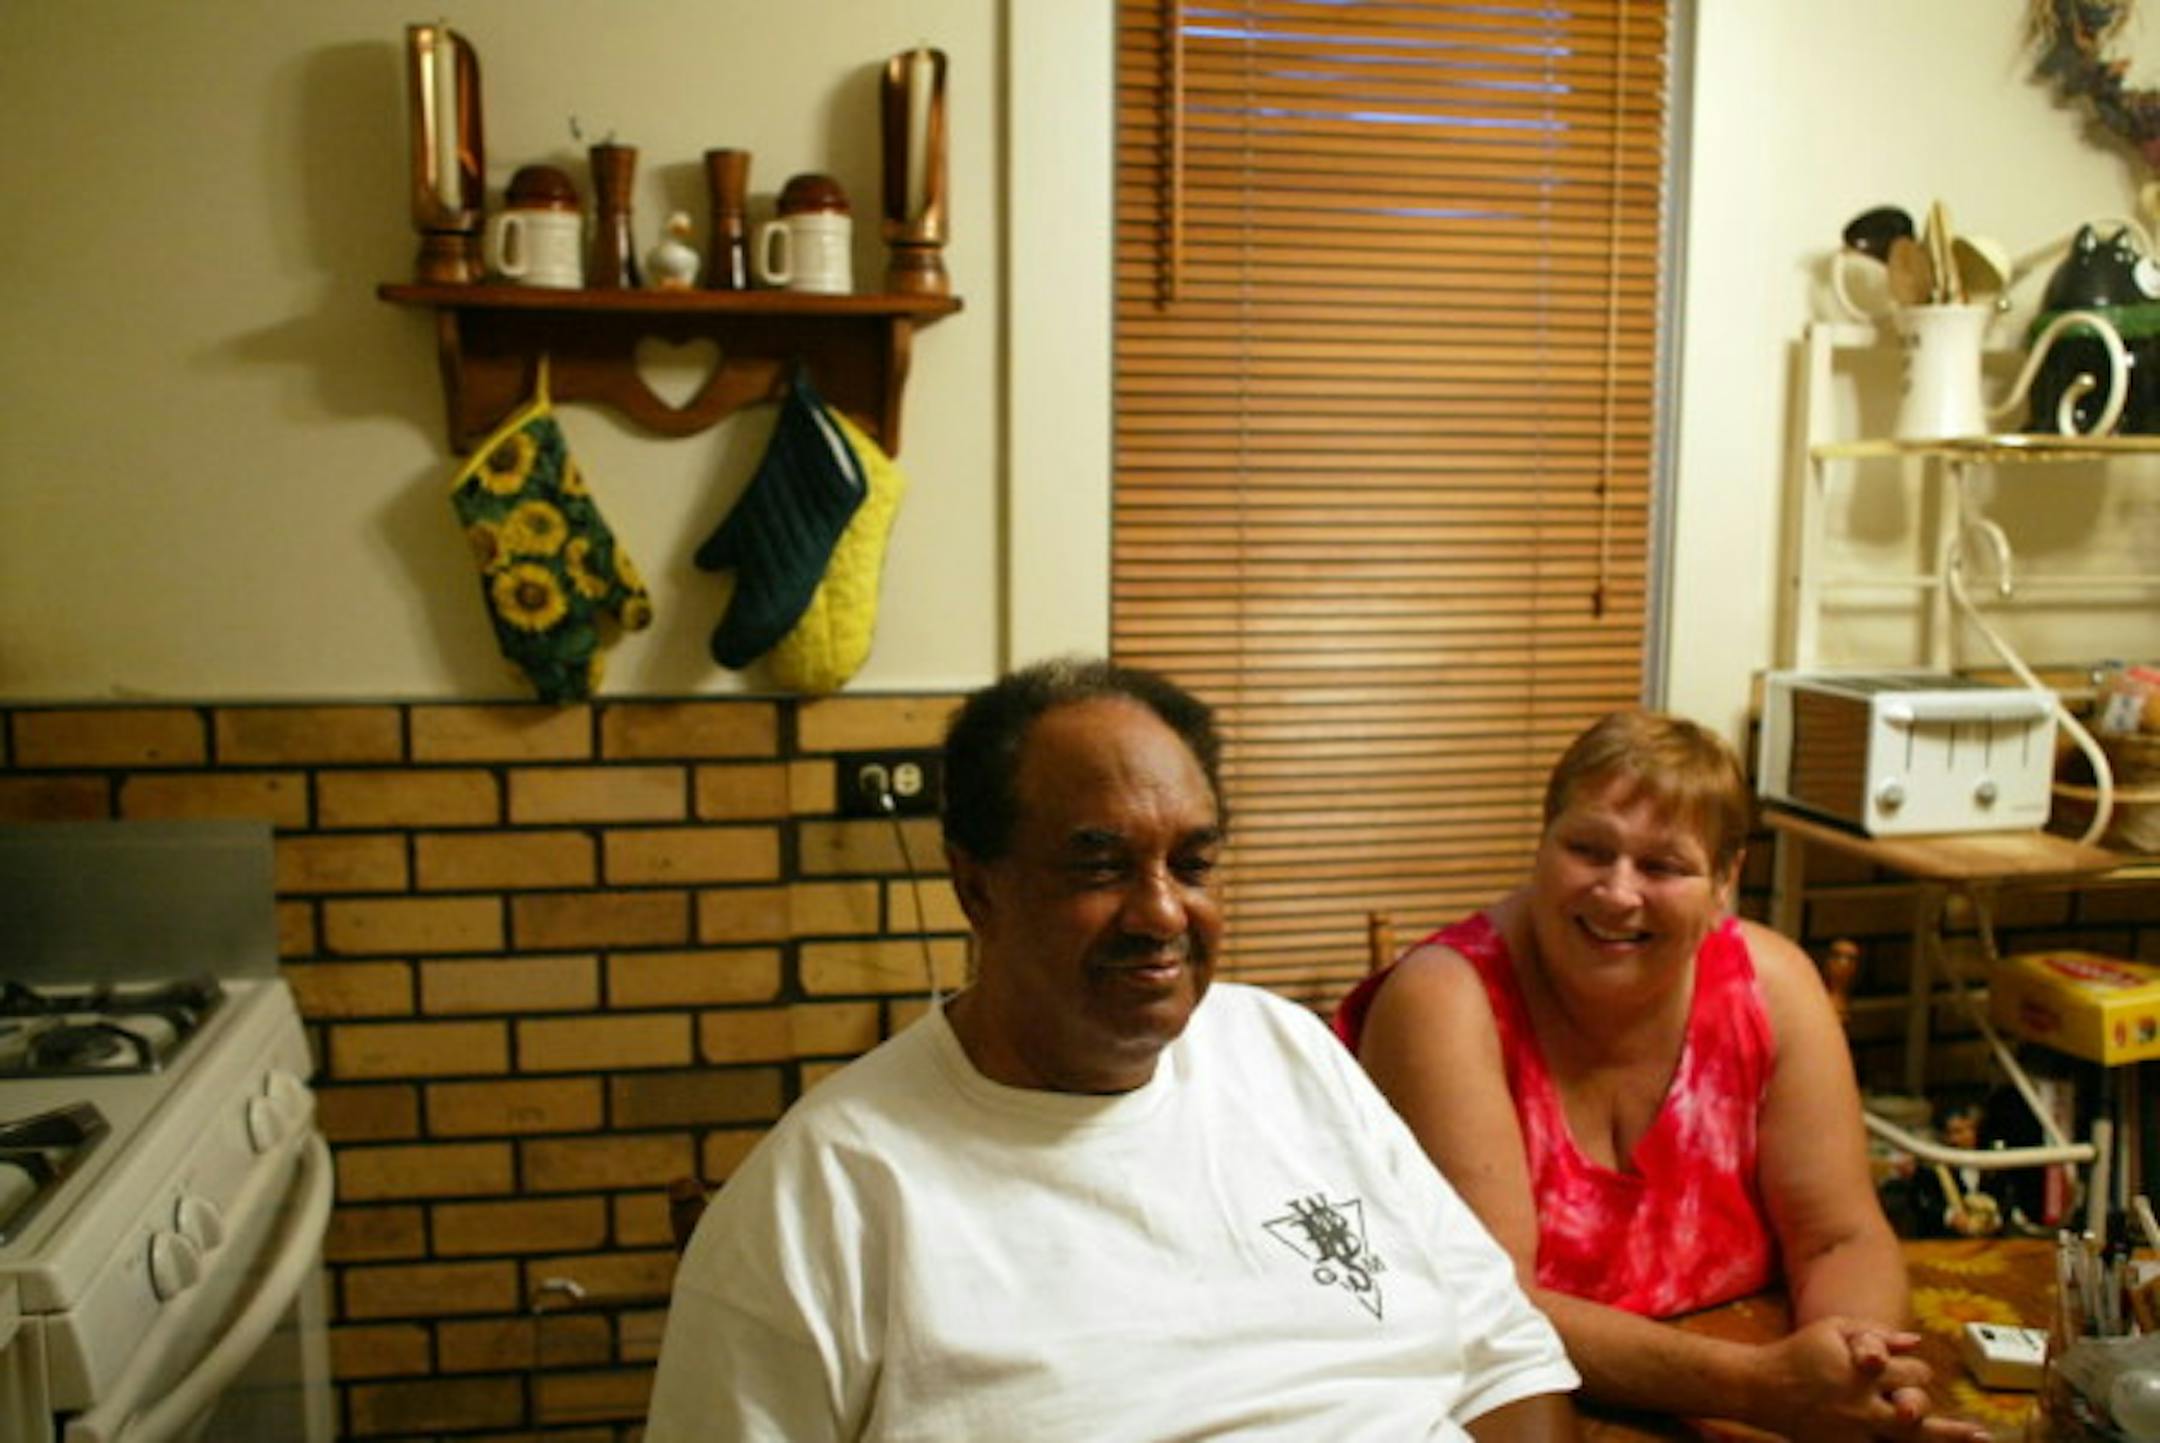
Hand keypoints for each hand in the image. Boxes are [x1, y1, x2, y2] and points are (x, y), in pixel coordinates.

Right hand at [1752, 1317, 1987, 1442]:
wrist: (1762, 1387)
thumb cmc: (1802, 1352)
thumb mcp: (1833, 1329)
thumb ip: (1875, 1332)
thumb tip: (1917, 1342)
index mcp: (1863, 1371)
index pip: (1912, 1373)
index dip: (1920, 1371)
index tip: (1915, 1372)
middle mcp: (1862, 1404)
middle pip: (1917, 1414)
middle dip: (1946, 1423)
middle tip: (1980, 1435)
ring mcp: (1852, 1431)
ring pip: (1905, 1442)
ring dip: (1938, 1442)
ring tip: (1973, 1442)